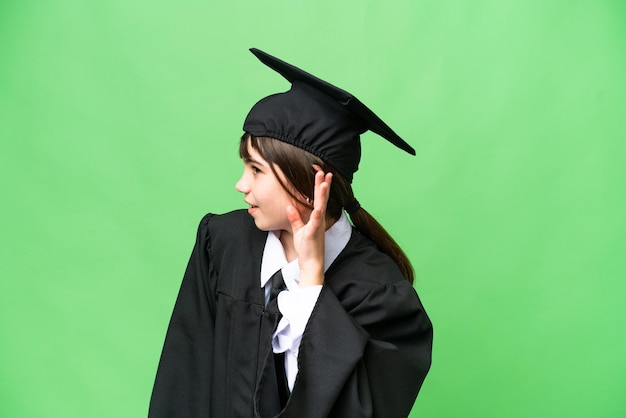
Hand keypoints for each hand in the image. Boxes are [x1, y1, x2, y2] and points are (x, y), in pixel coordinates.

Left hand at [286, 166, 332, 286]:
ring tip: (324, 182)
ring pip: (321, 206)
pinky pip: (316, 222)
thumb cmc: (306, 248)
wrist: (311, 263)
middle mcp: (319, 219)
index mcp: (315, 218)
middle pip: (321, 198)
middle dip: (323, 185)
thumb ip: (295, 218)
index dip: (319, 187)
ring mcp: (318, 226)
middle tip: (325, 171)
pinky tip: (319, 207)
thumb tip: (290, 206)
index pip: (318, 199)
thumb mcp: (298, 230)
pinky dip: (317, 214)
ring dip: (323, 195)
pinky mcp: (314, 233)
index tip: (320, 174)